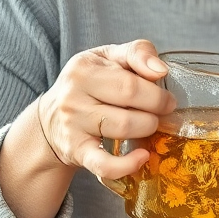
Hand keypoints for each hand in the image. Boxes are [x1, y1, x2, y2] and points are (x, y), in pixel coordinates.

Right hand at [35, 40, 176, 178]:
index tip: (167, 99)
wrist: (51, 119)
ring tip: (148, 126)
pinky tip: (142, 157)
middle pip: (130, 100)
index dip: (157, 93)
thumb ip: (137, 53)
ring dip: (147, 129)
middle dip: (156, 108)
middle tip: (162, 112)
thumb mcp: (108, 58)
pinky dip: (127, 164)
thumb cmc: (89, 85)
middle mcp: (74, 96)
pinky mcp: (77, 152)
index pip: (130, 81)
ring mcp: (73, 125)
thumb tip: (160, 70)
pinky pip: (104, 164)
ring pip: (124, 128)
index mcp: (84, 69)